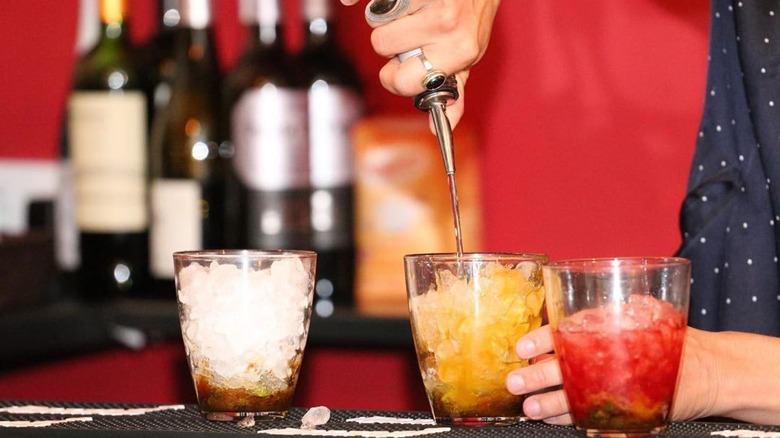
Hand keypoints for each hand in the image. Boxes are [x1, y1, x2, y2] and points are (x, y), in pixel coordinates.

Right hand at [340, 0, 500, 128]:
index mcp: (461, 51)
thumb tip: (442, 126)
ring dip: (387, 16)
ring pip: (376, 21)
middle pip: (382, 46)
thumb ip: (453, 89)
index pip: (403, 81)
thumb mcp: (468, 53)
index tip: (403, 63)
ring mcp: (432, 0)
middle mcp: (448, 25)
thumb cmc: (471, 12)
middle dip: (389, 42)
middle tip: (410, 29)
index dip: (395, 74)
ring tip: (413, 8)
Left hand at [506, 325, 721, 424]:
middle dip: (536, 377)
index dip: (541, 340)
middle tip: (515, 382)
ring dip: (548, 403)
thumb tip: (569, 310)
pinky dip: (570, 419)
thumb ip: (607, 313)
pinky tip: (553, 419)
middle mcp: (610, 361)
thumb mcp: (644, 314)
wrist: (710, 370)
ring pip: (574, 397)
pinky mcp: (625, 412)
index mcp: (610, 331)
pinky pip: (591, 417)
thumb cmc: (672, 339)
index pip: (567, 333)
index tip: (522, 348)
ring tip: (529, 408)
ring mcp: (617, 388)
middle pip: (565, 368)